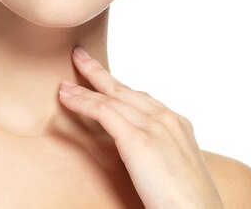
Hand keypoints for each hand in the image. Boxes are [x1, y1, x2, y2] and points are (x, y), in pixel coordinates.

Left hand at [58, 46, 223, 208]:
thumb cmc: (187, 203)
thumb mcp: (174, 167)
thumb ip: (158, 151)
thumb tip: (140, 153)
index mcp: (178, 124)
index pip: (140, 97)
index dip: (117, 87)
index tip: (103, 78)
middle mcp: (167, 118)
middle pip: (124, 89)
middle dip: (98, 72)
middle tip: (80, 56)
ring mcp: (154, 126)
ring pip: (110, 97)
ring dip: (83, 88)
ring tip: (64, 83)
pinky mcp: (138, 139)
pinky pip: (102, 112)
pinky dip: (81, 102)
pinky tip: (66, 98)